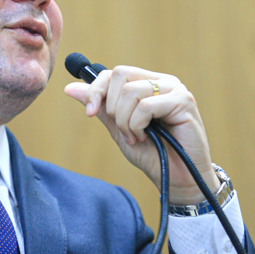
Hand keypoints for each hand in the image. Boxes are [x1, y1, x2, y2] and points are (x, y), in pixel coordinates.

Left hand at [64, 65, 219, 204]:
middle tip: (123, 130)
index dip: (95, 90)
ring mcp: (174, 89)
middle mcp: (162, 81)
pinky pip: (146, 105)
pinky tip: (146, 137)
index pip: (113, 73)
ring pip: (130, 91)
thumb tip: (70, 88)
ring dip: (125, 120)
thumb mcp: (118, 128)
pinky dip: (138, 124)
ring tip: (136, 137)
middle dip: (112, 106)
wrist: (176, 180)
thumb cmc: (152, 154)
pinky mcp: (184, 100)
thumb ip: (100, 107)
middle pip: (119, 74)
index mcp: (147, 83)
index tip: (89, 112)